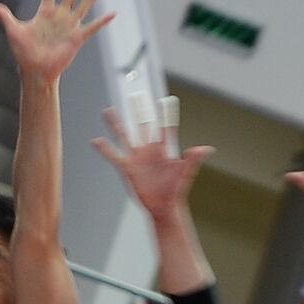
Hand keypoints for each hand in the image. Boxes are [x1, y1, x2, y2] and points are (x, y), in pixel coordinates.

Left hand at [0, 0, 113, 84]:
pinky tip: (113, 13)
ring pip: (84, 5)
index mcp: (45, 11)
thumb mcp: (14, 31)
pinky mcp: (77, 38)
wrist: (35, 71)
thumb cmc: (24, 53)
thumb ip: (5, 16)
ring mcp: (70, 26)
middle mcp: (60, 15)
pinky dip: (102, 21)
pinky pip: (92, 27)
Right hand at [93, 106, 213, 220]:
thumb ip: (193, 160)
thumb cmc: (176, 190)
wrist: (163, 207)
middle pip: (143, 126)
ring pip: (125, 136)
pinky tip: (96, 140)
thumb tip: (207, 148)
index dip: (167, 115)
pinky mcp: (127, 168)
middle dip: (140, 112)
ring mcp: (137, 158)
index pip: (166, 128)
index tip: (167, 100)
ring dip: (117, 124)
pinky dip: (105, 149)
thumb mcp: (185, 174)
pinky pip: (114, 156)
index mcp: (164, 150)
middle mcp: (149, 150)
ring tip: (109, 110)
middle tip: (136, 96)